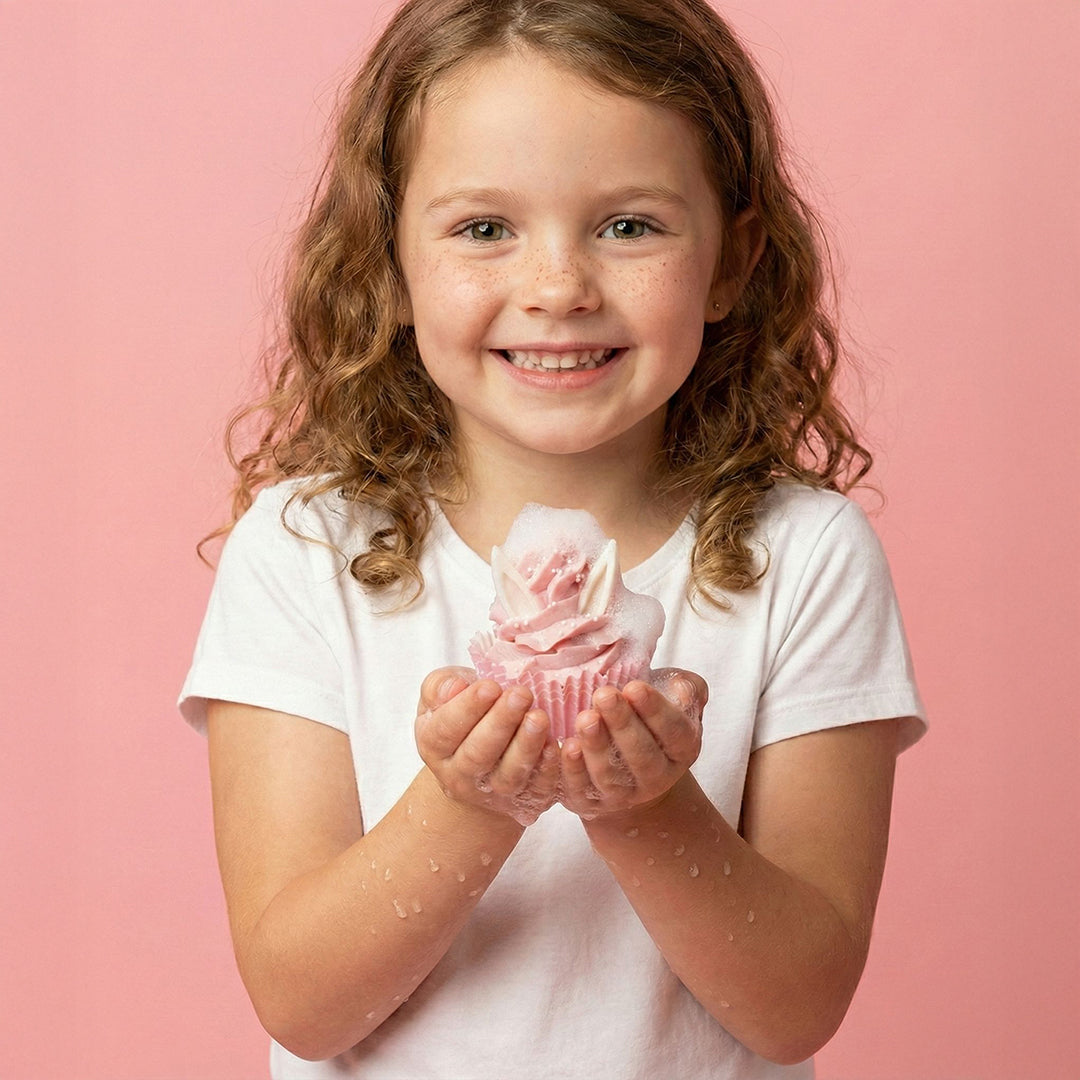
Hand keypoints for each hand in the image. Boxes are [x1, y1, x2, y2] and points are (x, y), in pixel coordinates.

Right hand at [415, 667, 559, 826]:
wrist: (482, 762)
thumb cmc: (465, 715)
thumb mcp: (441, 696)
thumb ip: (440, 686)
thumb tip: (455, 686)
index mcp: (434, 745)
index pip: (446, 729)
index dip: (467, 707)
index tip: (490, 685)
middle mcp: (459, 776)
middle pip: (477, 754)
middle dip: (500, 723)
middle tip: (521, 694)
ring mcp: (493, 793)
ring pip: (508, 776)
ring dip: (526, 746)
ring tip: (539, 717)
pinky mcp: (525, 801)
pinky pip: (538, 788)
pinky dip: (548, 768)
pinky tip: (556, 745)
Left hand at [558, 668, 706, 819]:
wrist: (627, 767)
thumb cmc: (648, 719)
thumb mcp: (674, 700)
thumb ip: (686, 688)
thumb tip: (681, 688)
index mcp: (681, 749)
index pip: (674, 731)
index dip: (656, 710)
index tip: (635, 687)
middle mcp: (655, 777)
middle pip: (642, 756)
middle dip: (623, 724)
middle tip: (604, 695)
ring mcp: (622, 794)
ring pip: (610, 775)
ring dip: (596, 747)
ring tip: (585, 718)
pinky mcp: (590, 803)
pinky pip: (579, 789)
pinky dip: (571, 769)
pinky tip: (566, 746)